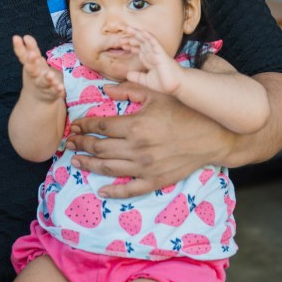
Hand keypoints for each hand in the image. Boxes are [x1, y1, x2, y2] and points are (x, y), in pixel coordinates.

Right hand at [13, 34, 63, 102]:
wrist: (38, 98)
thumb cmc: (36, 74)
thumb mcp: (33, 62)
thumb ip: (30, 49)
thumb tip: (25, 36)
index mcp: (30, 67)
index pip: (24, 57)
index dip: (20, 48)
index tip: (17, 38)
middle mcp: (35, 76)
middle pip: (31, 69)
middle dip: (31, 62)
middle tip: (31, 55)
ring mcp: (43, 85)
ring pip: (44, 82)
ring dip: (47, 78)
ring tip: (50, 75)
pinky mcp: (53, 93)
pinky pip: (56, 91)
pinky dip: (58, 90)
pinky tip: (61, 88)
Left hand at [65, 82, 233, 197]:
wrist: (212, 136)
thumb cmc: (185, 110)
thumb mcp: (158, 93)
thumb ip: (129, 89)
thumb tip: (104, 89)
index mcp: (136, 125)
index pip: (101, 126)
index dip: (85, 125)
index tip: (76, 125)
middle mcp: (137, 148)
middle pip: (100, 147)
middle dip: (81, 144)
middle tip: (69, 143)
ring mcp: (145, 167)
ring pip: (108, 168)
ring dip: (88, 165)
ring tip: (75, 161)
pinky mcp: (155, 181)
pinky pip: (129, 189)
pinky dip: (113, 191)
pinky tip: (100, 190)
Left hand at [122, 27, 182, 94]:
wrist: (176, 86)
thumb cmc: (165, 83)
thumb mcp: (146, 80)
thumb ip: (137, 77)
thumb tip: (127, 75)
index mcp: (149, 60)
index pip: (139, 49)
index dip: (130, 46)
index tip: (122, 44)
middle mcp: (153, 54)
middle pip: (140, 43)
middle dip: (131, 39)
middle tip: (121, 38)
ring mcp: (157, 53)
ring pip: (146, 40)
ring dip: (138, 34)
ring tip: (129, 29)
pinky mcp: (162, 54)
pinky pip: (155, 43)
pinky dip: (149, 37)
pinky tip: (143, 32)